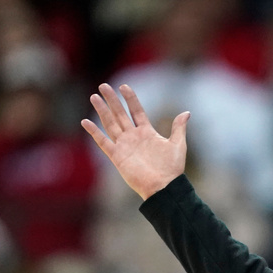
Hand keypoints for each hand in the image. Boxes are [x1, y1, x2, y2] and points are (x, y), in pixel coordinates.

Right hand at [81, 83, 189, 199]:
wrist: (163, 187)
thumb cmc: (172, 168)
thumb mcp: (177, 145)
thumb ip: (178, 128)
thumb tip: (186, 112)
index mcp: (147, 132)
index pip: (136, 111)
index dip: (130, 99)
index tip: (124, 86)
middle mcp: (134, 137)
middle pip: (120, 114)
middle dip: (112, 100)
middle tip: (103, 86)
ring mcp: (124, 146)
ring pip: (110, 124)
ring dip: (102, 111)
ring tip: (94, 97)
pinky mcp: (117, 156)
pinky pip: (103, 142)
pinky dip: (94, 132)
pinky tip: (86, 121)